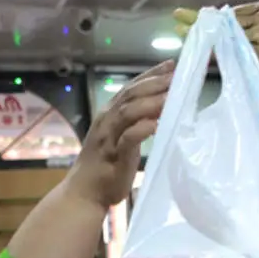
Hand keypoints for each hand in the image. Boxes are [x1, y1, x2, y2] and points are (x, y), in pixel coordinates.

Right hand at [64, 60, 173, 208]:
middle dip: (153, 84)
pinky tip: (156, 124)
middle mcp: (107, 121)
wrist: (84, 192)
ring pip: (128, 112)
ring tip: (170, 95)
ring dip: (150, 102)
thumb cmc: (105, 165)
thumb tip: (160, 109)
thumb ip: (135, 123)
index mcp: (109, 115)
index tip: (170, 65)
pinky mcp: (115, 157)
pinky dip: (142, 129)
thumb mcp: (121, 138)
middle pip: (130, 96)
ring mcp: (109, 138)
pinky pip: (128, 139)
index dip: (150, 75)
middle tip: (174, 75)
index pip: (130, 88)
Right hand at [173, 0, 258, 93]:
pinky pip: (245, 48)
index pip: (244, 11)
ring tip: (184, 33)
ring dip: (209, 34)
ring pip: (233, 36)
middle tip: (179, 21)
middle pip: (232, 23)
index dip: (223, 12)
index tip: (202, 12)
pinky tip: (208, 44)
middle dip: (206, 22)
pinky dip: (226, 46)